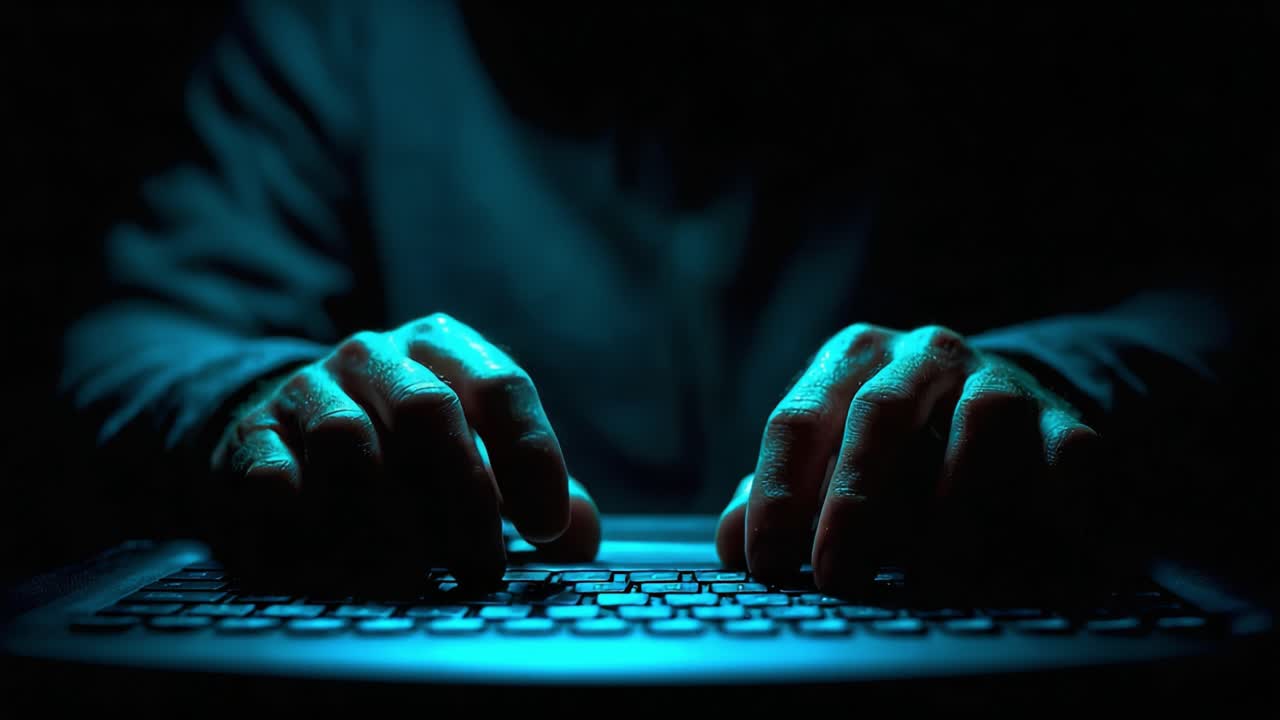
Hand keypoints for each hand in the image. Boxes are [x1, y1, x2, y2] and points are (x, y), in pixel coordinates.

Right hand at [205, 313, 599, 586]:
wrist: (281, 433)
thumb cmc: (403, 454)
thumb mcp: (474, 457)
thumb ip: (533, 493)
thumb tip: (582, 532)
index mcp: (445, 350)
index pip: (502, 388)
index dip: (531, 459)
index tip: (546, 528)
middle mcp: (377, 356)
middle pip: (429, 412)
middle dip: (464, 500)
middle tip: (481, 570)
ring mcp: (308, 389)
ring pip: (348, 442)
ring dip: (384, 519)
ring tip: (408, 576)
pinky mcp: (251, 435)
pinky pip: (272, 473)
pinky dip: (302, 517)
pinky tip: (324, 555)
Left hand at [715, 324, 1099, 594]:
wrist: (1011, 413)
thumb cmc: (899, 452)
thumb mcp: (832, 463)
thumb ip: (780, 497)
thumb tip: (733, 545)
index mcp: (850, 361)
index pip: (798, 420)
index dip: (778, 496)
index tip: (766, 565)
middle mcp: (922, 356)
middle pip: (878, 416)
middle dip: (852, 503)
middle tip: (836, 578)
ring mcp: (999, 381)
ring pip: (978, 427)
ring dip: (950, 509)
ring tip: (926, 581)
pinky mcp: (1067, 420)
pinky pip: (1069, 454)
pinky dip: (1056, 505)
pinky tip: (1037, 563)